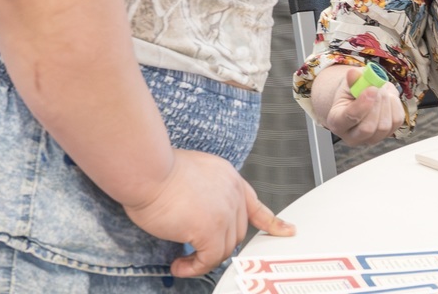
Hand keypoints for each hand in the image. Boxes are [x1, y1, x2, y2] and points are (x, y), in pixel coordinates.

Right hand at [122, 149, 294, 277]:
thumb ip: (207, 194)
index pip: (256, 204)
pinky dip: (193, 268)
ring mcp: (225, 211)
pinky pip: (208, 260)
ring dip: (202, 259)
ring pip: (224, 249)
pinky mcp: (212, 229)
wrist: (150, 170)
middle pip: (237, 232)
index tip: (287, 231)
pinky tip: (180, 264)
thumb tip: (201, 216)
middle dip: (217, 245)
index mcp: (229, 177)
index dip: (272, 222)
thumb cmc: (160, 171)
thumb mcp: (195, 175)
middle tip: (196, 251)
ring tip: (182, 260)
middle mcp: (233, 192)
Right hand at [320, 66, 403, 146]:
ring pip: (384, 126)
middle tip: (377, 87)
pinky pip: (397, 121)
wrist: (360, 97)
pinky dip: (395, 105)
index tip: (372, 89)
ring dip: (386, 103)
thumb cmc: (352, 91)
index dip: (362, 105)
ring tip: (381, 90)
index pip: (349, 119)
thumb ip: (352, 79)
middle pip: (368, 128)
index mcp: (337, 122)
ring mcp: (371, 139)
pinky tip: (388, 98)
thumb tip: (353, 73)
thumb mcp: (349, 82)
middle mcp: (352, 136)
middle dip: (376, 104)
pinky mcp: (387, 134)